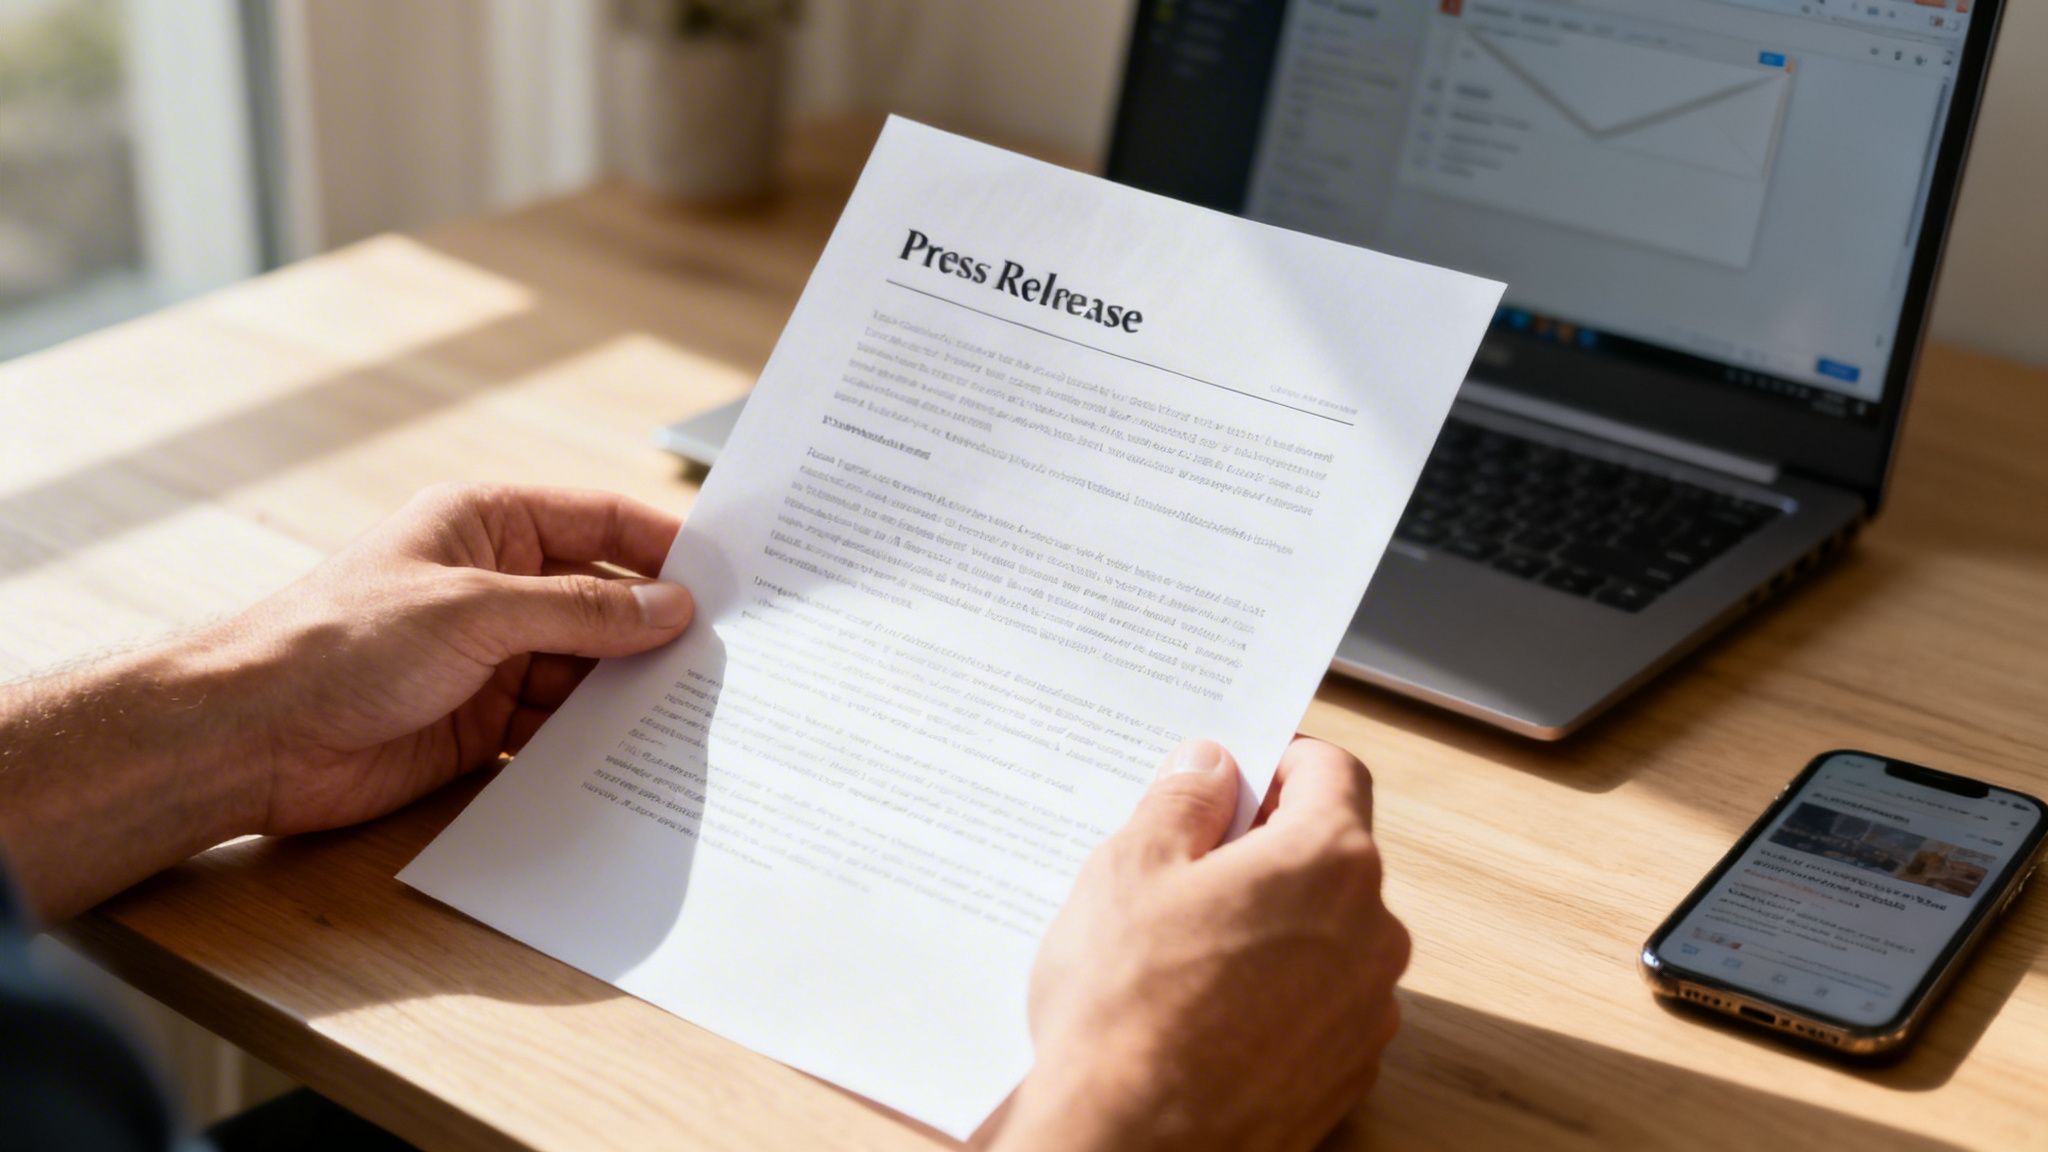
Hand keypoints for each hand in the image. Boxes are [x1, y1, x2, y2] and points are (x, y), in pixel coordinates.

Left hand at [219, 483, 695, 834]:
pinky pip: (558, 725)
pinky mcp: (481, 722)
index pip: (598, 521)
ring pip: (586, 667)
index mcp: (486, 525)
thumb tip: (669, 607)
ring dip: (629, 688)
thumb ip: (579, 610)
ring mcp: (489, 656)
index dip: (663, 544)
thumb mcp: (475, 610)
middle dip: (655, 627)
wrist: (252, 736)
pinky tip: (638, 751)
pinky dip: (594, 738)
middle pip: (601, 599)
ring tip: (695, 709)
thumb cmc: (338, 642)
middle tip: (729, 653)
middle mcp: (494, 586)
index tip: (729, 574)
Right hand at [984, 737, 1409, 1151]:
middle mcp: (1373, 933)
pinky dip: (1275, 992)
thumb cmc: (1128, 1010)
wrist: (1133, 1149)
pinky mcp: (1346, 1073)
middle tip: (1185, 863)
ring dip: (1271, 924)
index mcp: (1329, 862)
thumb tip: (1211, 765)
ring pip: (1325, 934)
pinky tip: (1204, 1011)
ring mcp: (1367, 1012)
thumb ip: (1183, 800)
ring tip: (1182, 949)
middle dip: (1265, 847)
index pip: (1333, 770)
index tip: (1234, 774)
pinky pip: (1318, 1003)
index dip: (1279, 760)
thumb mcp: (1130, 870)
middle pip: (1330, 854)